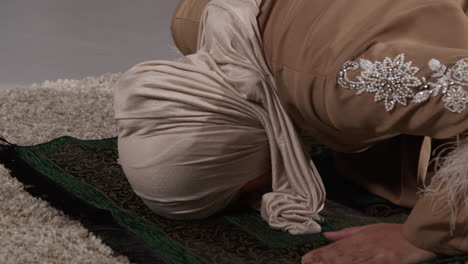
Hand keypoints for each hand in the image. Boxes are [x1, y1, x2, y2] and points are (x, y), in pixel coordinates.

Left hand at [301, 223, 436, 263]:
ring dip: (335, 263)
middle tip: (306, 262)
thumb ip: (347, 233)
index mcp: (358, 238)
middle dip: (322, 260)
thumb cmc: (394, 233)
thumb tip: (327, 235)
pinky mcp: (385, 262)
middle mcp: (363, 245)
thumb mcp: (368, 229)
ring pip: (350, 261)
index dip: (320, 254)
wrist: (418, 235)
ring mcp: (373, 254)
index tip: (306, 258)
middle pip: (339, 255)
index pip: (335, 247)